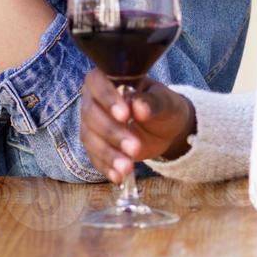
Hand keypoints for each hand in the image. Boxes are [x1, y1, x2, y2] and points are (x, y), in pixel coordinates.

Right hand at [79, 69, 195, 183]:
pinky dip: (106, 168)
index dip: (107, 99)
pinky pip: (94, 157)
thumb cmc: (164, 106)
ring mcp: (92, 124)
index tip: (125, 115)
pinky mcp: (96, 146)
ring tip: (128, 167)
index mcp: (109, 79)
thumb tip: (139, 107)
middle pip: (91, 114)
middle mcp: (95, 100)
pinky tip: (118, 177)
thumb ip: (153, 102)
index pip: (98, 83)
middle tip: (134, 147)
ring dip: (108, 154)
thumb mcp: (166, 102)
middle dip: (112, 133)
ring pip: (90, 138)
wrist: (167, 128)